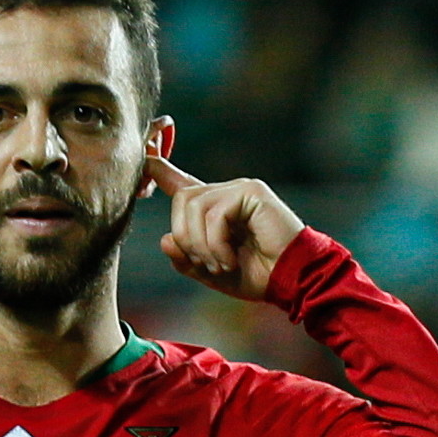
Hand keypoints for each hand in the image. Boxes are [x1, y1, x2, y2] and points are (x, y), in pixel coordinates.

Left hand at [146, 156, 304, 300]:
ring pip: (194, 206)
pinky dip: (216, 243)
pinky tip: (230, 260)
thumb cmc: (256, 275)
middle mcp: (225, 192)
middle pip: (181, 199)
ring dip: (200, 244)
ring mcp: (239, 188)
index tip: (146, 157)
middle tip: (204, 264)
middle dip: (185, 237)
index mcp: (214, 208)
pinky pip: (214, 214)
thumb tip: (165, 240)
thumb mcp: (209, 271)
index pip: (181, 182)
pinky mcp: (251, 192)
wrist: (291, 280)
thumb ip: (184, 258)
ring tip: (219, 265)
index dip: (161, 168)